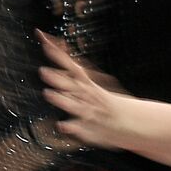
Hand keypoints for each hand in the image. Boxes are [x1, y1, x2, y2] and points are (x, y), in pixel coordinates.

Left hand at [37, 31, 140, 149]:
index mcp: (85, 83)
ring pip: (73, 105)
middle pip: (70, 84)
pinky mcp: (88, 128)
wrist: (128, 120)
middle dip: (57, 78)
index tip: (43, 41)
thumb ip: (71, 66)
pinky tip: (62, 125)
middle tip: (42, 71)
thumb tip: (59, 45)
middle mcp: (86, 95)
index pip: (69, 64)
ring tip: (48, 93)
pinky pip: (78, 128)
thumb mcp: (90, 81)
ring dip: (61, 99)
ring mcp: (87, 111)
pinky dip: (70, 127)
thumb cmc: (103, 100)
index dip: (56, 54)